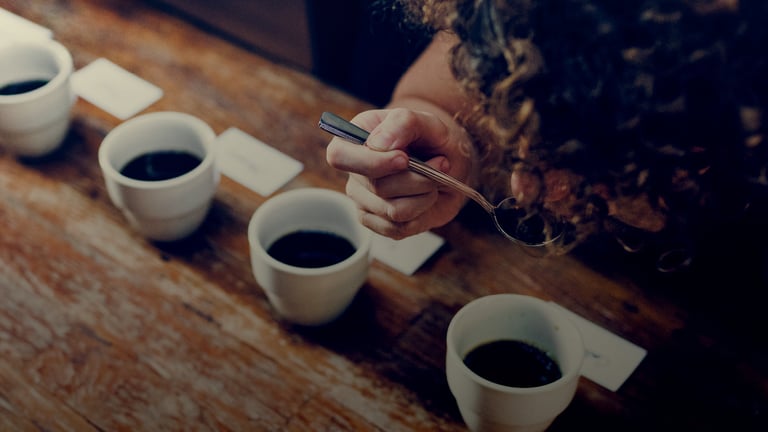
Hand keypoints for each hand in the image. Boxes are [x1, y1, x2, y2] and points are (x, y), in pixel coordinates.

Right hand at [326, 108, 474, 238]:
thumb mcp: (425, 122)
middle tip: (439, 163)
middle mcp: (353, 172)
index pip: (339, 156)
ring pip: (393, 210)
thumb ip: (402, 123)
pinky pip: (399, 227)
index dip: (372, 162)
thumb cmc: (431, 140)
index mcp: (354, 139)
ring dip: (424, 195)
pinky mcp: (377, 223)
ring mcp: (362, 200)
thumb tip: (378, 145)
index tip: (404, 158)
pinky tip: (425, 197)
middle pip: (377, 186)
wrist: (448, 165)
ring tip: (433, 180)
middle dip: (416, 178)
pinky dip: (422, 212)